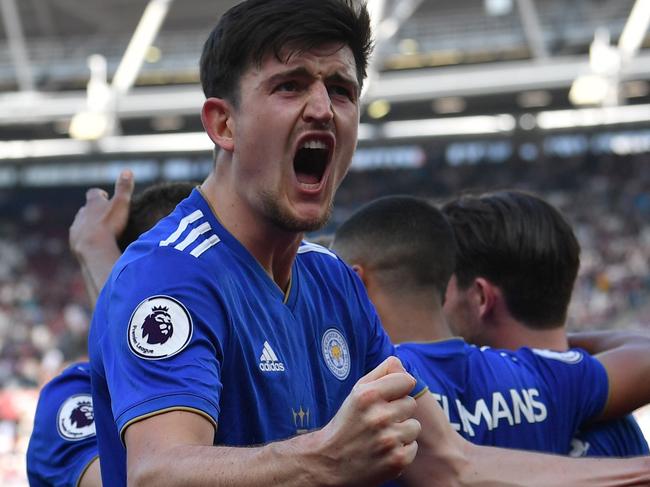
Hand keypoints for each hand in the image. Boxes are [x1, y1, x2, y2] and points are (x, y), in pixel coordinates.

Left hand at [69, 169, 133, 258]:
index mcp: (93, 203)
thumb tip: (128, 170)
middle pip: (86, 209)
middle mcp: (82, 213)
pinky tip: (93, 245)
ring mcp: (76, 228)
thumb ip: (124, 188)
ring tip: (100, 232)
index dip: (100, 194)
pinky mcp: (74, 242)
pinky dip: (85, 239)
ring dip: (89, 225)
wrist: (93, 248)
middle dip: (94, 211)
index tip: (107, 197)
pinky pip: (78, 238)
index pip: (93, 193)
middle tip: (105, 216)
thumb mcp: (121, 204)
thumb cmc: (109, 225)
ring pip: (81, 223)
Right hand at [314, 356, 420, 485]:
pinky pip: (413, 447)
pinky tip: (384, 452)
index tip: (388, 398)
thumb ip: (380, 373)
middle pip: (411, 404)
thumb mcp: (357, 392)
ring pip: (414, 426)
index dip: (398, 389)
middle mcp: (379, 417)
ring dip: (402, 432)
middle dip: (398, 411)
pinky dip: (402, 450)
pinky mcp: (397, 460)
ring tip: (382, 437)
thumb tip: (398, 361)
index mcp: (368, 395)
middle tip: (379, 421)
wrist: (329, 462)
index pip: (407, 381)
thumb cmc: (347, 422)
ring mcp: (388, 440)